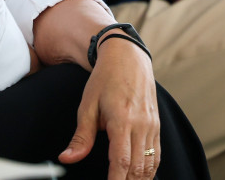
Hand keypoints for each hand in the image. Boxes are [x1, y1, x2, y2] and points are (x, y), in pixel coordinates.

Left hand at [60, 38, 159, 179]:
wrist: (128, 56)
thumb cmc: (105, 79)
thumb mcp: (87, 106)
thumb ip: (81, 137)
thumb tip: (67, 158)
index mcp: (122, 119)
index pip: (121, 161)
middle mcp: (141, 124)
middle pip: (137, 168)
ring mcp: (152, 125)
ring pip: (150, 164)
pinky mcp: (157, 125)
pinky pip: (157, 154)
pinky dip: (149, 170)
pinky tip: (139, 177)